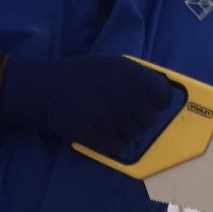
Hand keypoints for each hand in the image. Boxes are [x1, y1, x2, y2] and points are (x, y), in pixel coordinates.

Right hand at [0, 54, 176, 158]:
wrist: (49, 90)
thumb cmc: (82, 75)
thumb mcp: (114, 65)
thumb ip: (138, 77)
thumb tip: (160, 91)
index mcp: (135, 77)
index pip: (163, 97)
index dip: (156, 101)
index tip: (146, 102)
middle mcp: (129, 97)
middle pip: (150, 119)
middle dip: (138, 117)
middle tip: (120, 110)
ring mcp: (115, 119)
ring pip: (135, 134)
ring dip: (125, 130)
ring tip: (107, 118)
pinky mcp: (102, 136)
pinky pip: (119, 145)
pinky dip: (112, 141)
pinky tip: (100, 129)